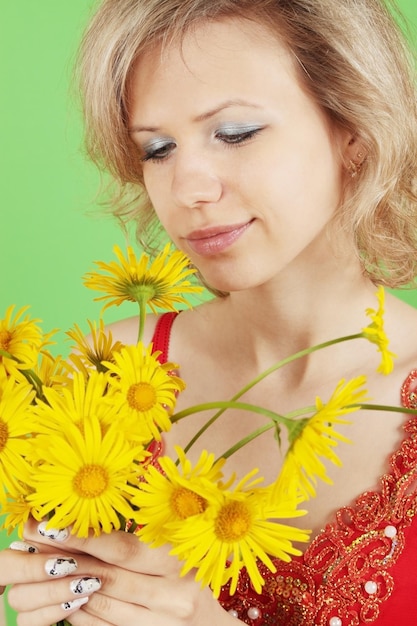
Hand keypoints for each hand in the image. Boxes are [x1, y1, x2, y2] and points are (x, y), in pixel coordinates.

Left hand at [1, 517, 239, 625]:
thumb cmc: (197, 571)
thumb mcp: (186, 542)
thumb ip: (154, 523)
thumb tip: (107, 492)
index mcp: (181, 557)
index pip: (123, 548)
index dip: (86, 537)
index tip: (53, 523)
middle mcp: (173, 592)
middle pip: (107, 574)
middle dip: (68, 558)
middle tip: (38, 542)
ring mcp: (160, 621)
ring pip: (100, 602)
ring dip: (69, 584)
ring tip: (48, 565)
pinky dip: (81, 611)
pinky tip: (69, 595)